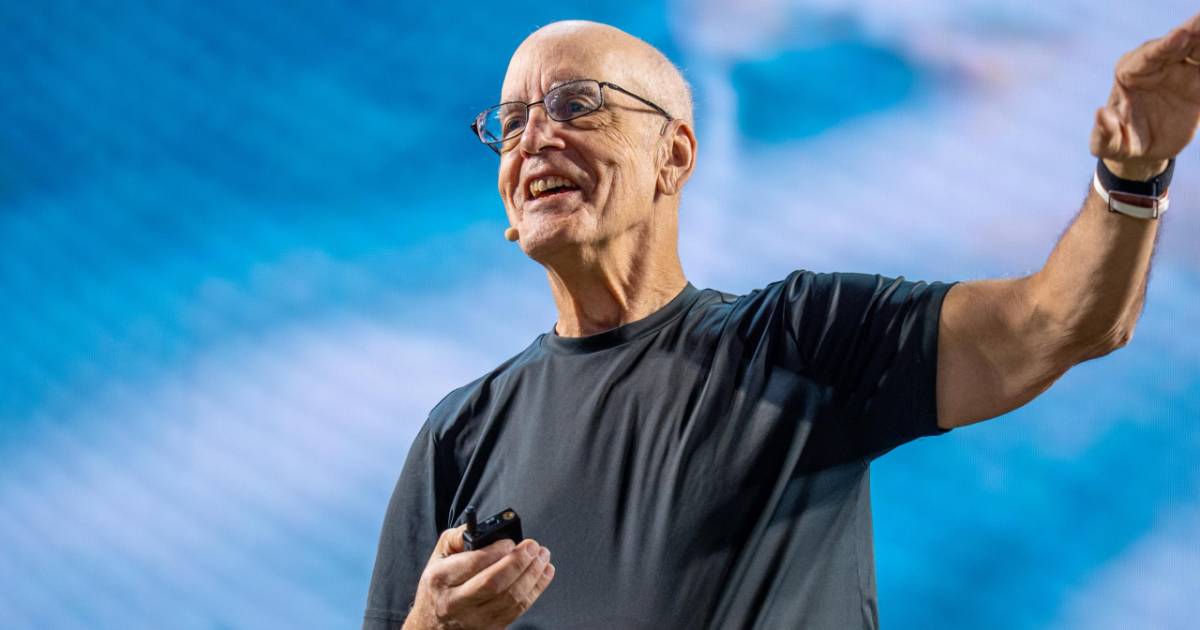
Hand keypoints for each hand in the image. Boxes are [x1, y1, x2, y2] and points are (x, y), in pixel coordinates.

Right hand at [403, 525, 554, 629]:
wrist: (432, 625)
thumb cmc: (439, 585)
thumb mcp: (438, 556)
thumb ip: (458, 537)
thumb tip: (485, 528)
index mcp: (441, 579)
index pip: (473, 564)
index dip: (496, 551)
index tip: (510, 541)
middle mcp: (457, 602)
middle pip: (494, 583)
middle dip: (518, 562)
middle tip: (533, 546)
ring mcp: (475, 619)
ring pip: (511, 598)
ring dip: (533, 575)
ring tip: (542, 556)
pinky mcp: (491, 628)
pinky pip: (519, 609)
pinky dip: (536, 589)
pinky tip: (544, 572)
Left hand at [1091, 12, 1199, 180]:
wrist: (1144, 151)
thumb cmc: (1120, 144)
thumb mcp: (1108, 145)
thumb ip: (1104, 133)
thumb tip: (1100, 113)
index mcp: (1129, 73)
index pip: (1148, 55)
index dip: (1165, 45)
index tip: (1181, 35)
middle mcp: (1155, 65)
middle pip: (1177, 43)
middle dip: (1192, 30)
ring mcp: (1179, 70)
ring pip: (1197, 48)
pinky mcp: (1198, 81)